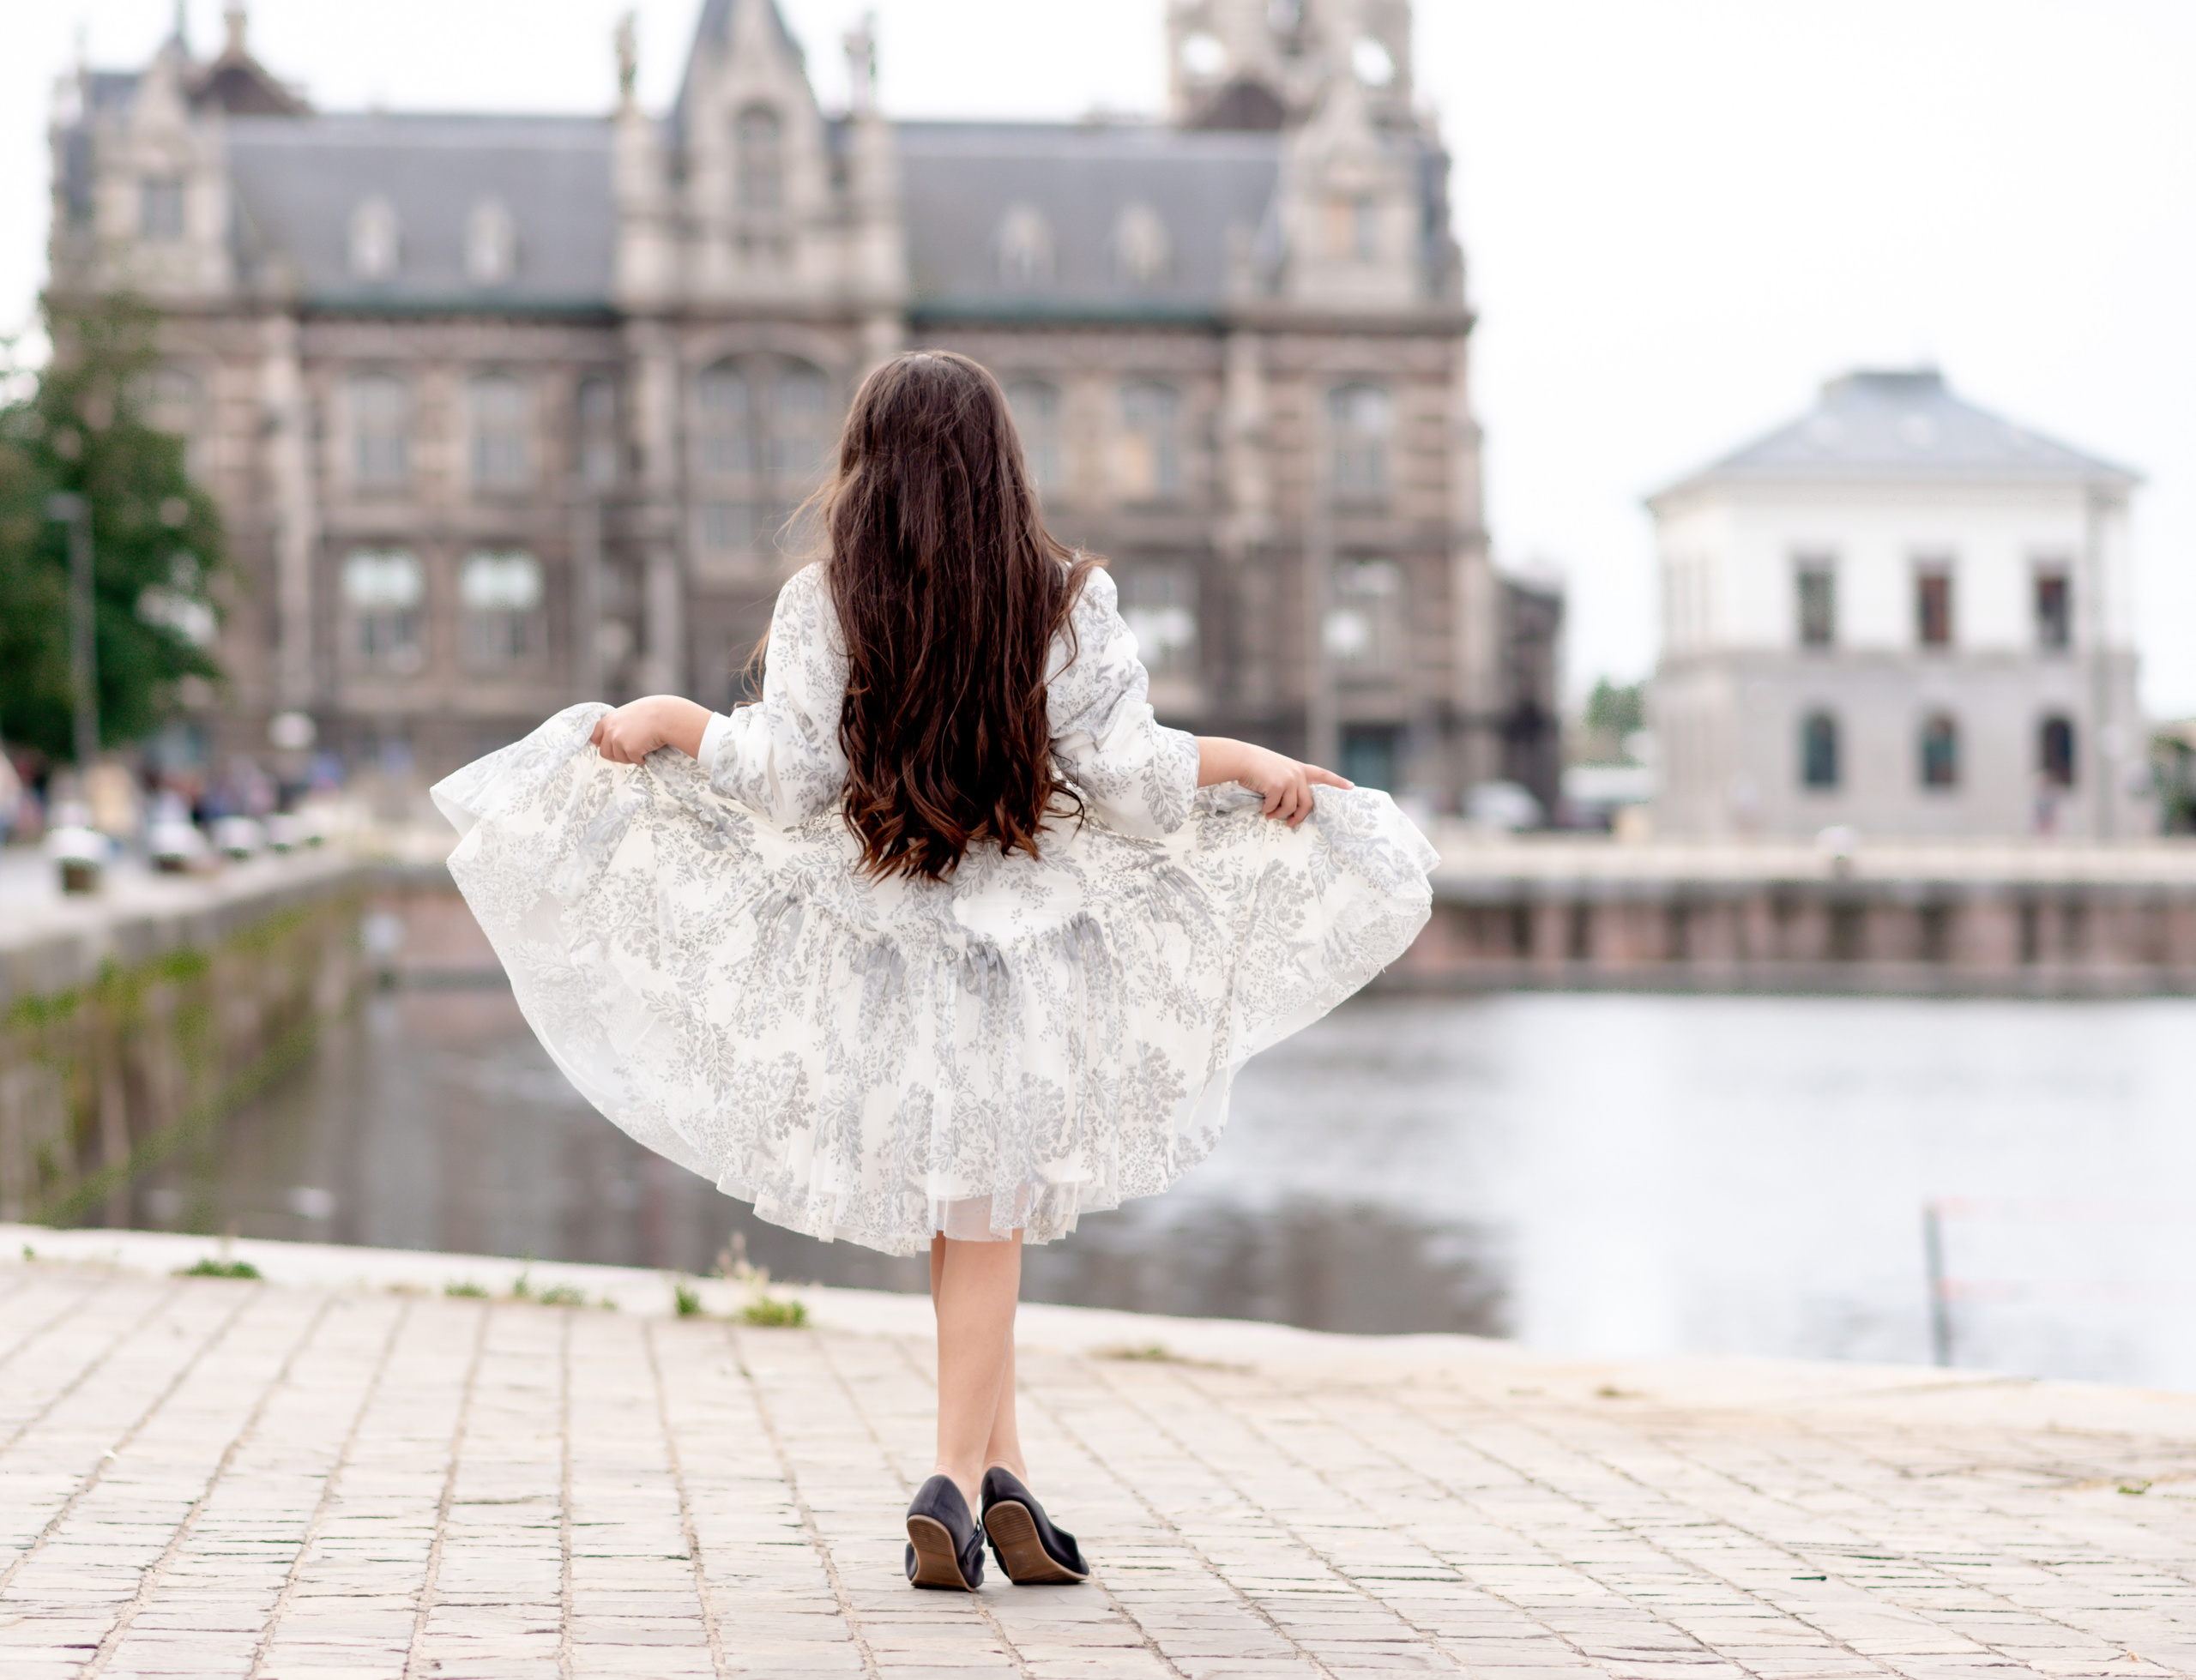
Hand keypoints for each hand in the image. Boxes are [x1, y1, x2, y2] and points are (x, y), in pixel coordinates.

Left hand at [590, 696, 709, 764]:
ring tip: (642, 748)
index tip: (613, 747)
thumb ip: (618, 725)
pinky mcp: (630, 749)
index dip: (603, 745)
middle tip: (630, 752)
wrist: (666, 716)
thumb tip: (613, 740)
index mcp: (607, 720)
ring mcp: (619, 740)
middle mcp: (610, 730)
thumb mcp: (628, 714)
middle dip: (617, 756)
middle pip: (605, 753)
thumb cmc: (651, 713)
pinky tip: (649, 750)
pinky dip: (641, 759)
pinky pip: (634, 760)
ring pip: (619, 759)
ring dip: (630, 757)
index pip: (595, 738)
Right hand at [1199, 738, 1352, 826]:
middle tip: (1290, 824)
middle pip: (1308, 803)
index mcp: (1298, 769)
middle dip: (1299, 817)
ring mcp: (1289, 780)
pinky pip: (1275, 807)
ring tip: (1269, 815)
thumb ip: (1287, 782)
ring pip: (1290, 808)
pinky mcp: (1277, 786)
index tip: (1351, 787)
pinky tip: (1261, 808)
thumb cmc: (1255, 766)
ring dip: (1279, 815)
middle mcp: (1297, 774)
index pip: (1322, 775)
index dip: (1337, 782)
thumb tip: (1288, 808)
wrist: (1241, 759)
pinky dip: (1267, 810)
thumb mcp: (1276, 770)